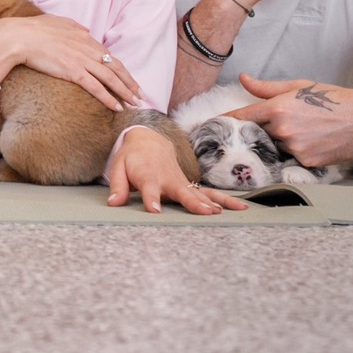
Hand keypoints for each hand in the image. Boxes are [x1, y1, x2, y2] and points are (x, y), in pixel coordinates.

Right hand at [0, 13, 141, 110]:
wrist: (20, 37)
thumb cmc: (34, 29)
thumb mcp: (58, 20)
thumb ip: (75, 26)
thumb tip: (87, 29)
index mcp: (85, 37)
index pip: (109, 55)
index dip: (122, 69)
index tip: (129, 79)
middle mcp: (88, 48)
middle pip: (116, 67)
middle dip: (130, 82)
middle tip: (141, 95)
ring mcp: (82, 61)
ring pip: (110, 78)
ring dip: (125, 92)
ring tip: (134, 103)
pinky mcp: (74, 72)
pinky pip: (96, 87)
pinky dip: (109, 98)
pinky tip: (117, 107)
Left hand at [106, 125, 248, 213]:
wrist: (149, 139)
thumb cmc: (132, 157)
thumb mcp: (119, 167)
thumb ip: (118, 186)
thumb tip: (113, 203)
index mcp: (148, 177)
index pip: (149, 191)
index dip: (151, 200)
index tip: (155, 211)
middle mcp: (168, 180)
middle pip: (181, 193)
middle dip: (192, 203)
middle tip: (205, 213)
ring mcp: (182, 183)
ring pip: (200, 194)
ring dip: (214, 203)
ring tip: (223, 213)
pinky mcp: (190, 186)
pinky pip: (209, 194)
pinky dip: (224, 201)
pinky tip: (240, 209)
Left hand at [228, 74, 352, 167]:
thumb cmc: (334, 99)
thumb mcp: (299, 86)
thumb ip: (267, 88)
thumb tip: (243, 78)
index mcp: (277, 108)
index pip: (240, 117)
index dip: (226, 122)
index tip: (211, 127)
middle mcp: (283, 130)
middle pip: (256, 135)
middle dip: (257, 132)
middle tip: (266, 128)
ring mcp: (295, 149)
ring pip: (274, 148)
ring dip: (279, 142)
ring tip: (301, 131)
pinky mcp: (308, 162)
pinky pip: (291, 159)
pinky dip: (296, 152)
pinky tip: (313, 141)